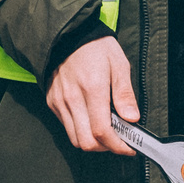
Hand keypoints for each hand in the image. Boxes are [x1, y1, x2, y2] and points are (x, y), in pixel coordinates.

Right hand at [45, 36, 138, 154]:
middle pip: (87, 142)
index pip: (102, 131)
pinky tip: (90, 119)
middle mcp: (72, 98)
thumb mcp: (118, 64)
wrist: (66, 34)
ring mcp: (59, 101)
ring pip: (75, 138)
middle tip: (118, 141)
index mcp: (92, 88)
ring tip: (106, 132)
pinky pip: (66, 126)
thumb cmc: (95, 47)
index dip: (118, 146)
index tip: (129, 147)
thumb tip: (132, 119)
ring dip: (92, 141)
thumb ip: (124, 94)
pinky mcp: (52, 101)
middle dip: (105, 148)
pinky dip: (80, 130)